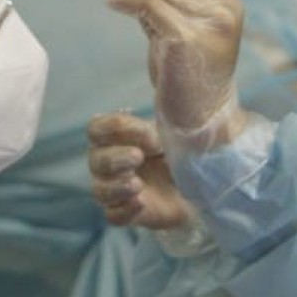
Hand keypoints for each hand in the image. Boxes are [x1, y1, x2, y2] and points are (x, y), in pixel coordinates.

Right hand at [88, 112, 199, 231]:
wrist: (201, 184)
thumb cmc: (182, 149)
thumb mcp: (175, 128)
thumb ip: (166, 110)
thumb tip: (165, 81)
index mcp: (115, 137)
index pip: (96, 129)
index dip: (117, 129)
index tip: (149, 133)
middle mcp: (108, 163)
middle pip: (95, 160)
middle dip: (116, 158)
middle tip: (139, 157)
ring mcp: (115, 190)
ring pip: (99, 190)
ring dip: (116, 186)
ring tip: (137, 184)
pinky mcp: (127, 213)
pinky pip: (113, 216)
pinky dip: (124, 210)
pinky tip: (141, 202)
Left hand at [103, 0, 247, 148]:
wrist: (200, 122)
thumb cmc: (188, 80)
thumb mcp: (180, 34)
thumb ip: (167, 8)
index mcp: (227, 6)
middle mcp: (223, 11)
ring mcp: (208, 25)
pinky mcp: (186, 39)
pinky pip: (151, 7)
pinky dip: (128, 0)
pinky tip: (114, 3)